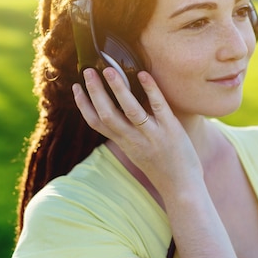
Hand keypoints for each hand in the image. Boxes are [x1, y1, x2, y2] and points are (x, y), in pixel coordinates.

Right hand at [72, 67, 202, 195]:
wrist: (182, 188)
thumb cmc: (161, 168)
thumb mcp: (137, 152)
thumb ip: (128, 134)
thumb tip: (122, 110)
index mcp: (123, 143)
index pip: (96, 123)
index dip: (83, 105)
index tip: (75, 87)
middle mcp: (133, 139)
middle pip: (107, 114)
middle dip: (95, 92)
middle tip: (88, 71)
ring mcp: (151, 134)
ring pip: (129, 109)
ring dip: (118, 88)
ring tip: (109, 69)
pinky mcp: (170, 130)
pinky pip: (158, 107)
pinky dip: (150, 90)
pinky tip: (143, 74)